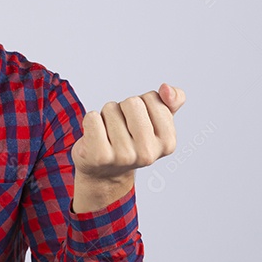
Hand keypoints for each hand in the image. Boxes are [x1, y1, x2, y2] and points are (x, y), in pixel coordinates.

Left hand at [71, 83, 185, 211]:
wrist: (104, 172)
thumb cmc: (131, 140)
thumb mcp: (156, 121)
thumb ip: (171, 101)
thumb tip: (166, 88)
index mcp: (168, 142)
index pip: (152, 98)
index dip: (141, 104)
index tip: (137, 123)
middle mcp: (148, 153)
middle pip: (132, 102)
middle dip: (123, 108)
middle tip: (121, 128)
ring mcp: (124, 156)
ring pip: (110, 108)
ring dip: (106, 116)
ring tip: (108, 136)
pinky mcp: (100, 156)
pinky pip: (92, 118)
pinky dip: (90, 121)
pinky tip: (95, 138)